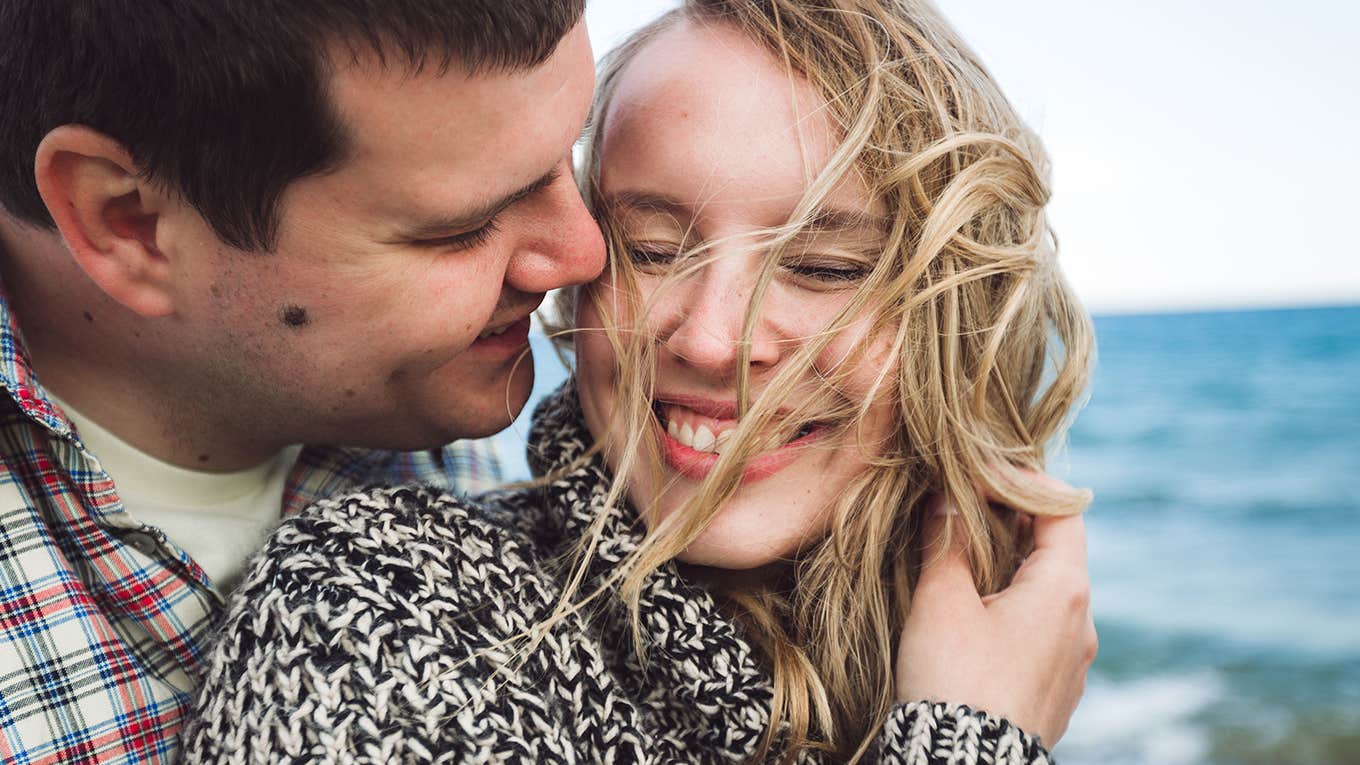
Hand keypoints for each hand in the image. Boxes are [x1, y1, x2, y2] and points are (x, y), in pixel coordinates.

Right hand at [895, 497, 1096, 745]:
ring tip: (958, 562)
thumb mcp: (941, 599)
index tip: (973, 475)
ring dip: (1008, 568)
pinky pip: (1039, 632)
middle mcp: (1083, 624)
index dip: (1021, 481)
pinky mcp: (1055, 692)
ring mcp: (1073, 662)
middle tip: (959, 510)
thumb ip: (947, 540)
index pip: (1062, 508)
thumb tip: (947, 499)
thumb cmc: (954, 680)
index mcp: (1065, 590)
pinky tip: (969, 617)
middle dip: (1007, 523)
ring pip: (1047, 593)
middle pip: (1055, 549)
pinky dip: (1010, 608)